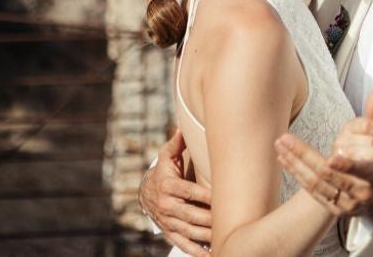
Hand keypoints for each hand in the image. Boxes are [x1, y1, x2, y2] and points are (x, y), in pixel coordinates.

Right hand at [139, 129, 212, 255]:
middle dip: (208, 220)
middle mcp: (165, 205)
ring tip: (223, 238)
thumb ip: (176, 144)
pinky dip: (196, 251)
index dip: (205, 197)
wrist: (145, 191)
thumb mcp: (166, 155)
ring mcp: (167, 221)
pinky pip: (182, 244)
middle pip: (190, 215)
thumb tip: (182, 128)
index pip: (189, 192)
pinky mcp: (169, 232)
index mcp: (167, 185)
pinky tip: (210, 255)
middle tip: (227, 222)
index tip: (221, 199)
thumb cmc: (164, 170)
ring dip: (205, 237)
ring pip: (188, 231)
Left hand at [275, 87, 372, 216]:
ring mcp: (345, 204)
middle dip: (305, 156)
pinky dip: (296, 173)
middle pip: (328, 175)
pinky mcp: (332, 209)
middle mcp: (360, 193)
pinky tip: (283, 158)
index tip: (330, 157)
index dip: (346, 164)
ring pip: (316, 183)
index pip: (359, 170)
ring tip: (280, 144)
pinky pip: (310, 190)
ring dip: (295, 163)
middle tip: (284, 138)